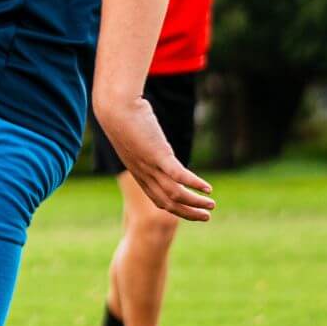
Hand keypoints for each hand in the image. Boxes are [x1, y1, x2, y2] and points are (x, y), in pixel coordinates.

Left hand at [95, 95, 214, 220]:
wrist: (114, 108)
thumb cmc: (124, 118)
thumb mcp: (135, 138)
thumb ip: (146, 146)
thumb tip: (155, 143)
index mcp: (139, 172)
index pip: (158, 199)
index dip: (175, 208)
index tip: (189, 211)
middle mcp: (144, 174)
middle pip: (168, 202)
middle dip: (188, 212)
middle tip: (206, 217)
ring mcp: (150, 166)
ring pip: (175, 194)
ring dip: (195, 202)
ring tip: (211, 205)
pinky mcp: (157, 154)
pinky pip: (178, 175)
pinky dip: (194, 184)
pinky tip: (208, 188)